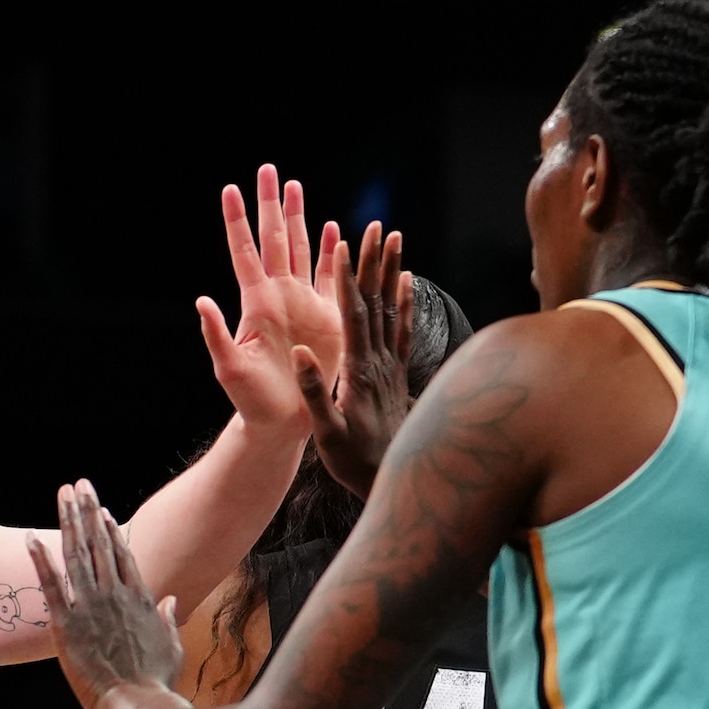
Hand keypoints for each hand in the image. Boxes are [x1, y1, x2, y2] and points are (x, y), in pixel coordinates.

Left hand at [30, 480, 183, 708]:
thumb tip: (172, 601)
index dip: (110, 529)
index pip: (122, 554)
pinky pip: (50, 586)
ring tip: (62, 495)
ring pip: (77, 555)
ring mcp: (90, 607)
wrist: (137, 703)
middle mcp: (114, 595)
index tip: (101, 509)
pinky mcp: (67, 624)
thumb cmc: (155, 682)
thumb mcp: (171, 647)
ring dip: (68, 522)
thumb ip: (169, 620)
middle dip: (88, 511)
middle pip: (99, 544)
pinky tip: (29, 539)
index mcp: (139, 598)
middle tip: (79, 485)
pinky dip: (39, 561)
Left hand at [193, 165, 338, 438]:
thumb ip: (216, 334)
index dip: (237, 221)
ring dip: (299, 218)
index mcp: (255, 302)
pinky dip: (331, 252)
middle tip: (269, 170)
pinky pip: (330, 277)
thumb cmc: (250, 399)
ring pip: (301, 249)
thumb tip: (201, 301)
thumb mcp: (229, 367)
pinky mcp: (327, 317)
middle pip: (275, 239)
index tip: (230, 188)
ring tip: (295, 186)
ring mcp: (302, 303)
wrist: (282, 420)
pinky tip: (333, 229)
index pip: (244, 251)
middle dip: (271, 205)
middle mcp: (278, 295)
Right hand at [306, 221, 414, 493]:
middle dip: (375, 263)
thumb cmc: (353, 462)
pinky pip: (405, 329)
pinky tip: (407, 280)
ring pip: (393, 309)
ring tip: (395, 237)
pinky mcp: (398, 373)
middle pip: (377, 302)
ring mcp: (392, 366)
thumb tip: (301, 353)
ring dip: (392, 271)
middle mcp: (379, 361)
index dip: (348, 281)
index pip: (353, 317)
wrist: (391, 481)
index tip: (345, 248)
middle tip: (378, 227)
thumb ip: (317, 393)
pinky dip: (406, 302)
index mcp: (358, 371)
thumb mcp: (327, 433)